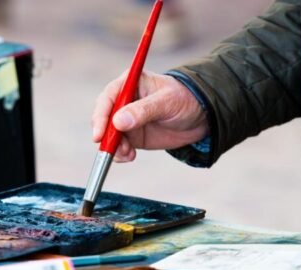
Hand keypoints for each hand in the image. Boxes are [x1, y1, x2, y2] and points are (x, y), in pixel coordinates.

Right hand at [91, 70, 207, 161]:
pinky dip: (120, 154)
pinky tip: (130, 156)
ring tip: (128, 153)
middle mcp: (124, 101)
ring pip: (109, 135)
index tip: (99, 134)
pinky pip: (118, 146)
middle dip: (106, 135)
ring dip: (114, 147)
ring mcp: (126, 119)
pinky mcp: (132, 135)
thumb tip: (118, 122)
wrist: (200, 118)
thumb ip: (143, 111)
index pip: (108, 98)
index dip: (101, 116)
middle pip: (104, 118)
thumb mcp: (167, 102)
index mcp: (130, 83)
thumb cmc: (185, 99)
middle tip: (116, 148)